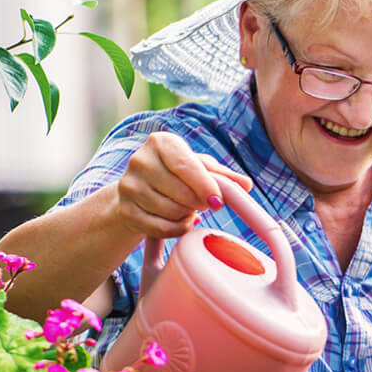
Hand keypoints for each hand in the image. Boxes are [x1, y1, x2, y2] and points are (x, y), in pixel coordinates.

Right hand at [117, 131, 252, 240]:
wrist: (138, 190)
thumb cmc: (176, 174)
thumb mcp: (199, 168)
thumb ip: (223, 176)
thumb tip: (246, 185)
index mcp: (160, 143)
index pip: (186, 166)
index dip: (205, 186)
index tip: (218, 201)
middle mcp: (140, 160)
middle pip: (181, 193)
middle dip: (199, 203)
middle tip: (204, 204)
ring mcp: (129, 186)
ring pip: (171, 212)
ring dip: (187, 215)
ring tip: (187, 208)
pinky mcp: (125, 210)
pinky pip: (160, 228)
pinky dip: (177, 229)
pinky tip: (180, 221)